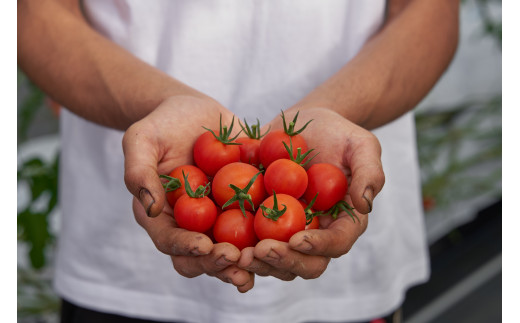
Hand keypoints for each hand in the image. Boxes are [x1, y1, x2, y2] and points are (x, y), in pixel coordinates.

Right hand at [123, 95, 253, 291]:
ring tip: (264, 259)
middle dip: (218, 263)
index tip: (204, 245)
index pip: (170, 241)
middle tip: (237, 259)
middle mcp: (190, 225)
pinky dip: (271, 237)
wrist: (196, 113)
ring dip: (247, 262)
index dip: (186, 248)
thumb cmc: (162, 124)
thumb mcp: (141, 139)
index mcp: (162, 216)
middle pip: (201, 257)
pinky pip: (258, 227)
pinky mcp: (245, 209)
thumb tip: (150, 209)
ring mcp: (219, 220)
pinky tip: (289, 239)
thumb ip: (139, 172)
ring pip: (232, 251)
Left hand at [238, 107, 384, 279]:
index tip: (297, 238)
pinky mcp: (261, 224)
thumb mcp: (361, 144)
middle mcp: (315, 234)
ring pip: (276, 262)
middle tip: (261, 250)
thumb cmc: (335, 133)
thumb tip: (364, 204)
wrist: (301, 126)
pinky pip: (250, 244)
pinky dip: (235, 249)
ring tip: (237, 253)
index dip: (319, 246)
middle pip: (306, 264)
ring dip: (258, 263)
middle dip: (284, 262)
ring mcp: (287, 232)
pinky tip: (218, 244)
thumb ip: (369, 172)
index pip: (336, 243)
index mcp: (342, 221)